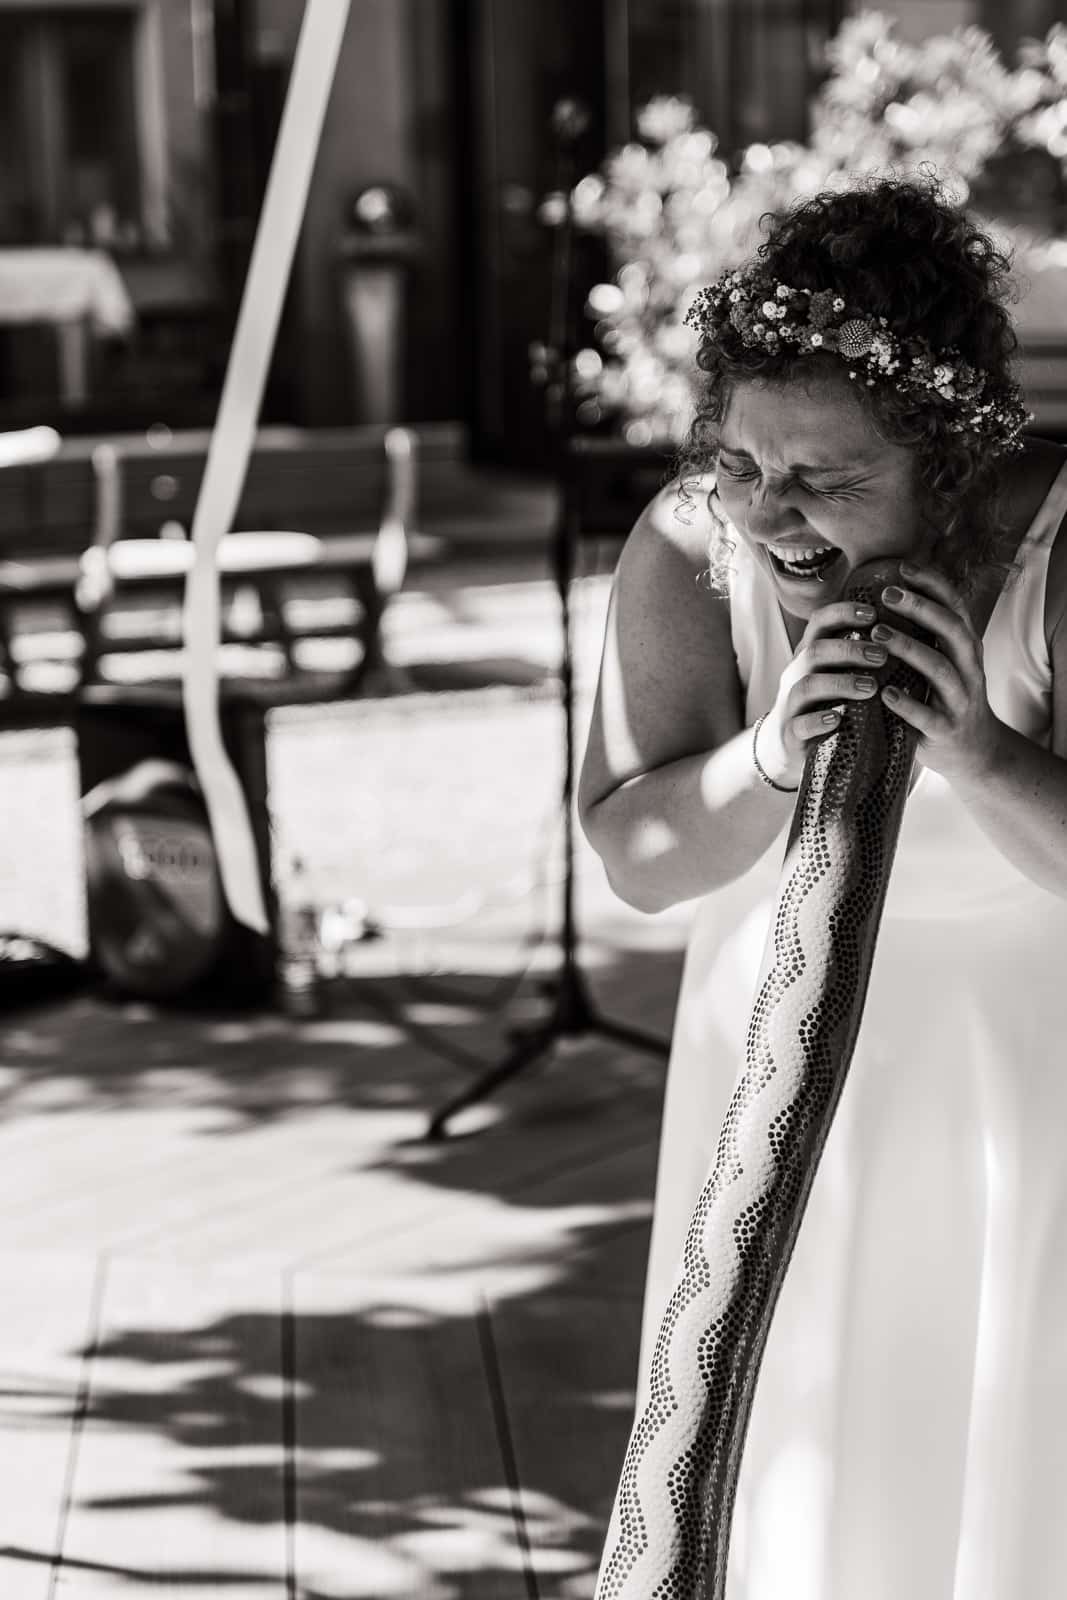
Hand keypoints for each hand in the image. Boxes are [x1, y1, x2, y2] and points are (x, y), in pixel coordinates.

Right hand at [759, 596, 894, 787]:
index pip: (819, 622)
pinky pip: (799, 724)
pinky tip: (838, 719)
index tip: (873, 613)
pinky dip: (818, 721)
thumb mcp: (836, 674)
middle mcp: (796, 674)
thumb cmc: (825, 703)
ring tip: (871, 688)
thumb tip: (904, 632)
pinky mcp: (789, 733)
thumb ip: (858, 656)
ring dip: (841, 683)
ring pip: (807, 686)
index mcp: (810, 654)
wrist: (790, 744)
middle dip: (850, 650)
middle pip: (815, 651)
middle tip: (882, 655)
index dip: (843, 613)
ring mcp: (790, 703)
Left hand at [874, 561, 1002, 781]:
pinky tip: (885, 693)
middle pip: (951, 630)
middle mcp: (969, 668)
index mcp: (966, 647)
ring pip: (939, 668)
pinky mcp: (946, 729)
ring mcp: (960, 699)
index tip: (903, 567)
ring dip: (908, 648)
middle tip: (887, 594)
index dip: (932, 584)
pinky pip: (927, 715)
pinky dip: (907, 704)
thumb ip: (928, 635)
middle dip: (920, 608)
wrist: (974, 752)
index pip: (955, 607)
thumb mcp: (946, 662)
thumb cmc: (948, 698)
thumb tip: (889, 593)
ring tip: (877, 634)